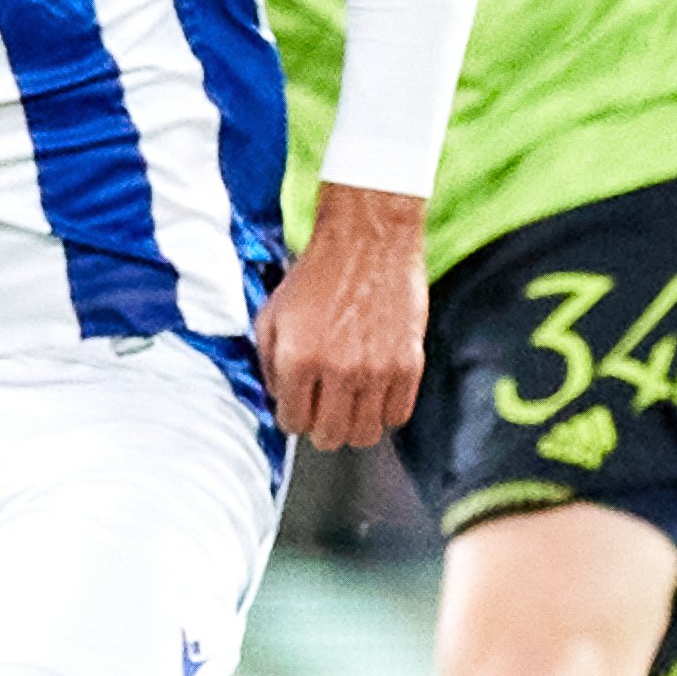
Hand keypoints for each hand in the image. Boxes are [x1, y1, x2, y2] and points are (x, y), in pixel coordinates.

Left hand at [258, 181, 427, 450]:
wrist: (368, 239)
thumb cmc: (318, 273)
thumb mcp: (272, 313)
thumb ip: (268, 362)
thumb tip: (278, 399)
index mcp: (297, 358)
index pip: (292, 422)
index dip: (293, 415)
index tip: (300, 404)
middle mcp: (337, 369)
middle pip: (329, 436)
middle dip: (321, 427)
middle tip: (325, 407)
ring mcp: (376, 369)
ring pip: (365, 434)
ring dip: (354, 424)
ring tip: (351, 402)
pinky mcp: (408, 364)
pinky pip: (397, 416)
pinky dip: (385, 411)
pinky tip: (376, 391)